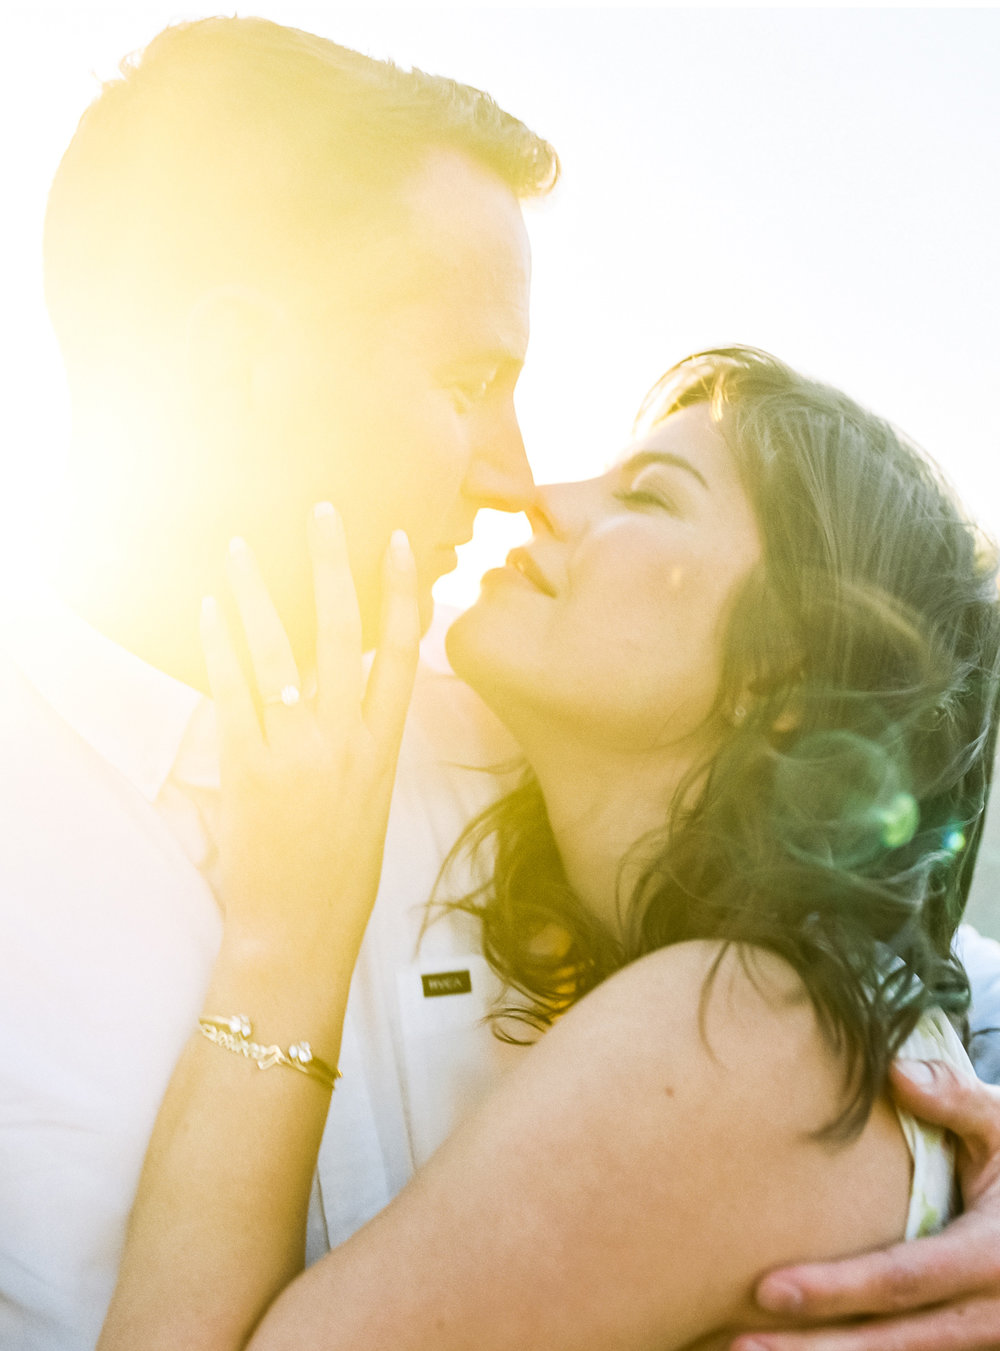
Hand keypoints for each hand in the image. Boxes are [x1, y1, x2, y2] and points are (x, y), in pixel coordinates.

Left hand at [201, 505, 419, 973]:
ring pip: (277, 651)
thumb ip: (365, 739)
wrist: (302, 931)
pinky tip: (210, 609)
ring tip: (242, 546)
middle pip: (340, 631)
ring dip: (257, 592)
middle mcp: (345, 738)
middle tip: (321, 511)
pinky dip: (220, 646)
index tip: (400, 542)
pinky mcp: (248, 768)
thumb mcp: (374, 798)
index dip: (402, 592)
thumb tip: (352, 690)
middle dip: (331, 564)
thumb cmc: (344, 873)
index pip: (403, 650)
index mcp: (385, 746)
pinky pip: (232, 692)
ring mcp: (296, 750)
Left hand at [731, 1059, 999, 1350]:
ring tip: (746, 1347)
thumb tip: (894, 1071)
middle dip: (812, 1348)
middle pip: (890, 1341)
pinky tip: (792, 1346)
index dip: (836, 1289)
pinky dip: (849, 1350)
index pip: (902, 1279)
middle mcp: (986, 1314)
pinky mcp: (961, 1340)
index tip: (767, 1289)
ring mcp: (976, 1337)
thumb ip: (956, 1100)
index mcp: (990, 1258)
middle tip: (738, 1342)